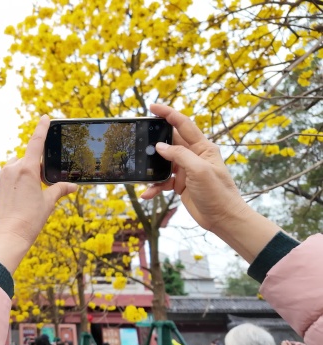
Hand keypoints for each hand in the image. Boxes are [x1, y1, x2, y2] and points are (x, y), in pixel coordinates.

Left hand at [0, 115, 77, 272]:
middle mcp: (12, 169)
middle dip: (38, 167)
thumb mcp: (48, 203)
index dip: (41, 128)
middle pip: (29, 159)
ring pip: (18, 167)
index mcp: (27, 169)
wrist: (7, 236)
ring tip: (32, 194)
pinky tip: (22, 197)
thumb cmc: (29, 220)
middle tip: (44, 186)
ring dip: (27, 173)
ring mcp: (2, 177)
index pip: (35, 142)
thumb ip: (60, 190)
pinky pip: (10, 176)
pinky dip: (18, 180)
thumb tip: (73, 186)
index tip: (44, 117)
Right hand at [141, 104, 248, 231]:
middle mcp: (194, 156)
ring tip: (140, 170)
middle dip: (155, 140)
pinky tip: (147, 193)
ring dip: (152, 168)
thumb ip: (179, 155)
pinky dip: (154, 186)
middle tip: (139, 137)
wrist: (224, 219)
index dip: (168, 114)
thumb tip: (160, 146)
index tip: (153, 107)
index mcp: (203, 148)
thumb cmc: (218, 193)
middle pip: (170, 142)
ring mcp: (186, 170)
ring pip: (163, 162)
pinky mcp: (180, 184)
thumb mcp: (199, 171)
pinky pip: (162, 181)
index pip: (183, 125)